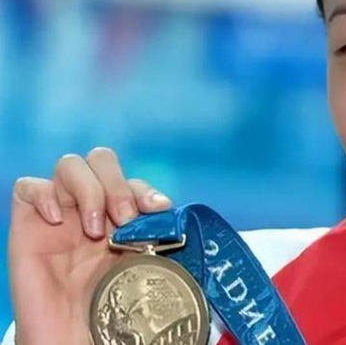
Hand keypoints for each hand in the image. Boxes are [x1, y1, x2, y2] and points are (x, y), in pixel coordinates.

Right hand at [8, 147, 171, 344]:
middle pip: (101, 159)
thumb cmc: (108, 310)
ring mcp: (59, 214)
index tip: (160, 209)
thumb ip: (156, 238)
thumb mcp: (142, 268)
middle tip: (125, 220)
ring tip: (95, 230)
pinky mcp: (28, 224)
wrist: (71, 340)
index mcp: (119, 217)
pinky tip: (58, 222)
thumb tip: (175, 215)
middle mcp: (89, 208)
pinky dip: (45, 195)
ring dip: (90, 190)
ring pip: (70, 165)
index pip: (132, 182)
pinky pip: (28, 186)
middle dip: (118, 185)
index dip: (146, 190)